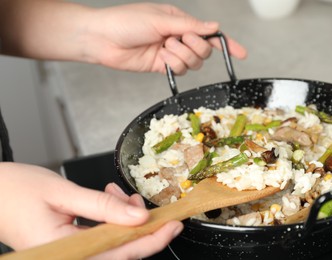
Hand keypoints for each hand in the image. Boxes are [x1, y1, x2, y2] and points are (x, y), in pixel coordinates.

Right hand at [0, 162, 182, 258]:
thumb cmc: (16, 191)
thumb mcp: (63, 193)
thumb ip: (103, 206)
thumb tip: (139, 215)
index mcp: (65, 252)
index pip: (122, 253)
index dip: (153, 239)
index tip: (173, 225)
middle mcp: (69, 259)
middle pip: (122, 251)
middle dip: (144, 228)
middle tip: (158, 209)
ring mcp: (70, 255)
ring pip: (113, 244)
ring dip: (125, 220)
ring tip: (121, 195)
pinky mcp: (70, 247)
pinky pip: (100, 238)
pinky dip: (111, 220)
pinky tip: (110, 200)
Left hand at [83, 3, 246, 74]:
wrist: (103, 39)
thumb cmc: (127, 21)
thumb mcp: (162, 19)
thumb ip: (190, 26)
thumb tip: (214, 28)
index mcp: (180, 21)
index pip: (209, 34)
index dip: (227, 44)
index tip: (242, 54)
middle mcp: (178, 37)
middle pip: (204, 50)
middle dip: (195, 46)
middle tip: (177, 39)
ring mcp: (171, 53)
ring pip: (193, 63)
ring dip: (181, 56)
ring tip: (164, 47)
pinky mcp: (162, 66)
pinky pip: (179, 70)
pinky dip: (172, 65)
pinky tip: (160, 58)